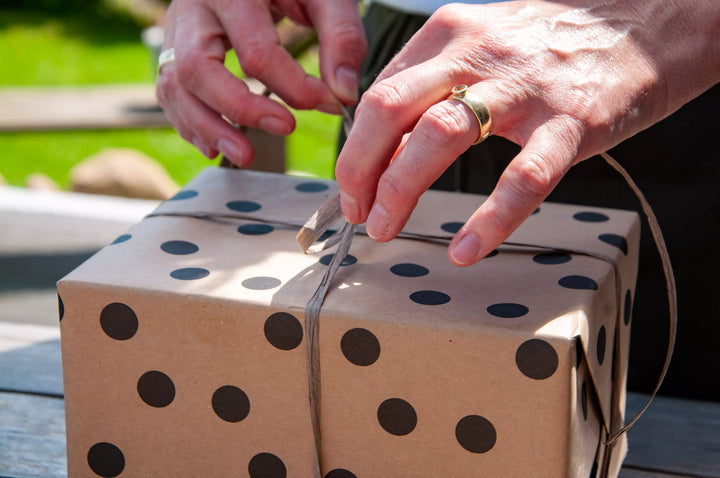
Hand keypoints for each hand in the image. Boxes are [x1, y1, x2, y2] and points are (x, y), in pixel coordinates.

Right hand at [156, 0, 365, 165]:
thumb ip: (341, 36)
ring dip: (208, 128)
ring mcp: (177, 29)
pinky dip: (190, 124)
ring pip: (174, 85)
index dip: (293, 86)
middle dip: (240, 109)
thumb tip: (343, 93)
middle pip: (196, 68)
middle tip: (285, 129)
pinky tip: (216, 146)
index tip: (327, 102)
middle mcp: (193, 7)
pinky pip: (169, 92)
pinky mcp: (175, 48)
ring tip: (244, 156)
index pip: (255, 51)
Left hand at [336, 0, 719, 265]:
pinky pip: (522, 178)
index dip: (355, 151)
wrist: (639, 28)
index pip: (377, 97)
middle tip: (359, 213)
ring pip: (439, 138)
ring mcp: (523, 87)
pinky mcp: (569, 122)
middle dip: (360, 171)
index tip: (352, 190)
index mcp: (446, 34)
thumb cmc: (545, 48)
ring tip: (386, 228)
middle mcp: (475, 53)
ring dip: (400, 190)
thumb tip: (384, 154)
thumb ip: (429, 92)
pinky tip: (465, 249)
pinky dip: (489, 219)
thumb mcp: (477, 49)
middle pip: (389, 111)